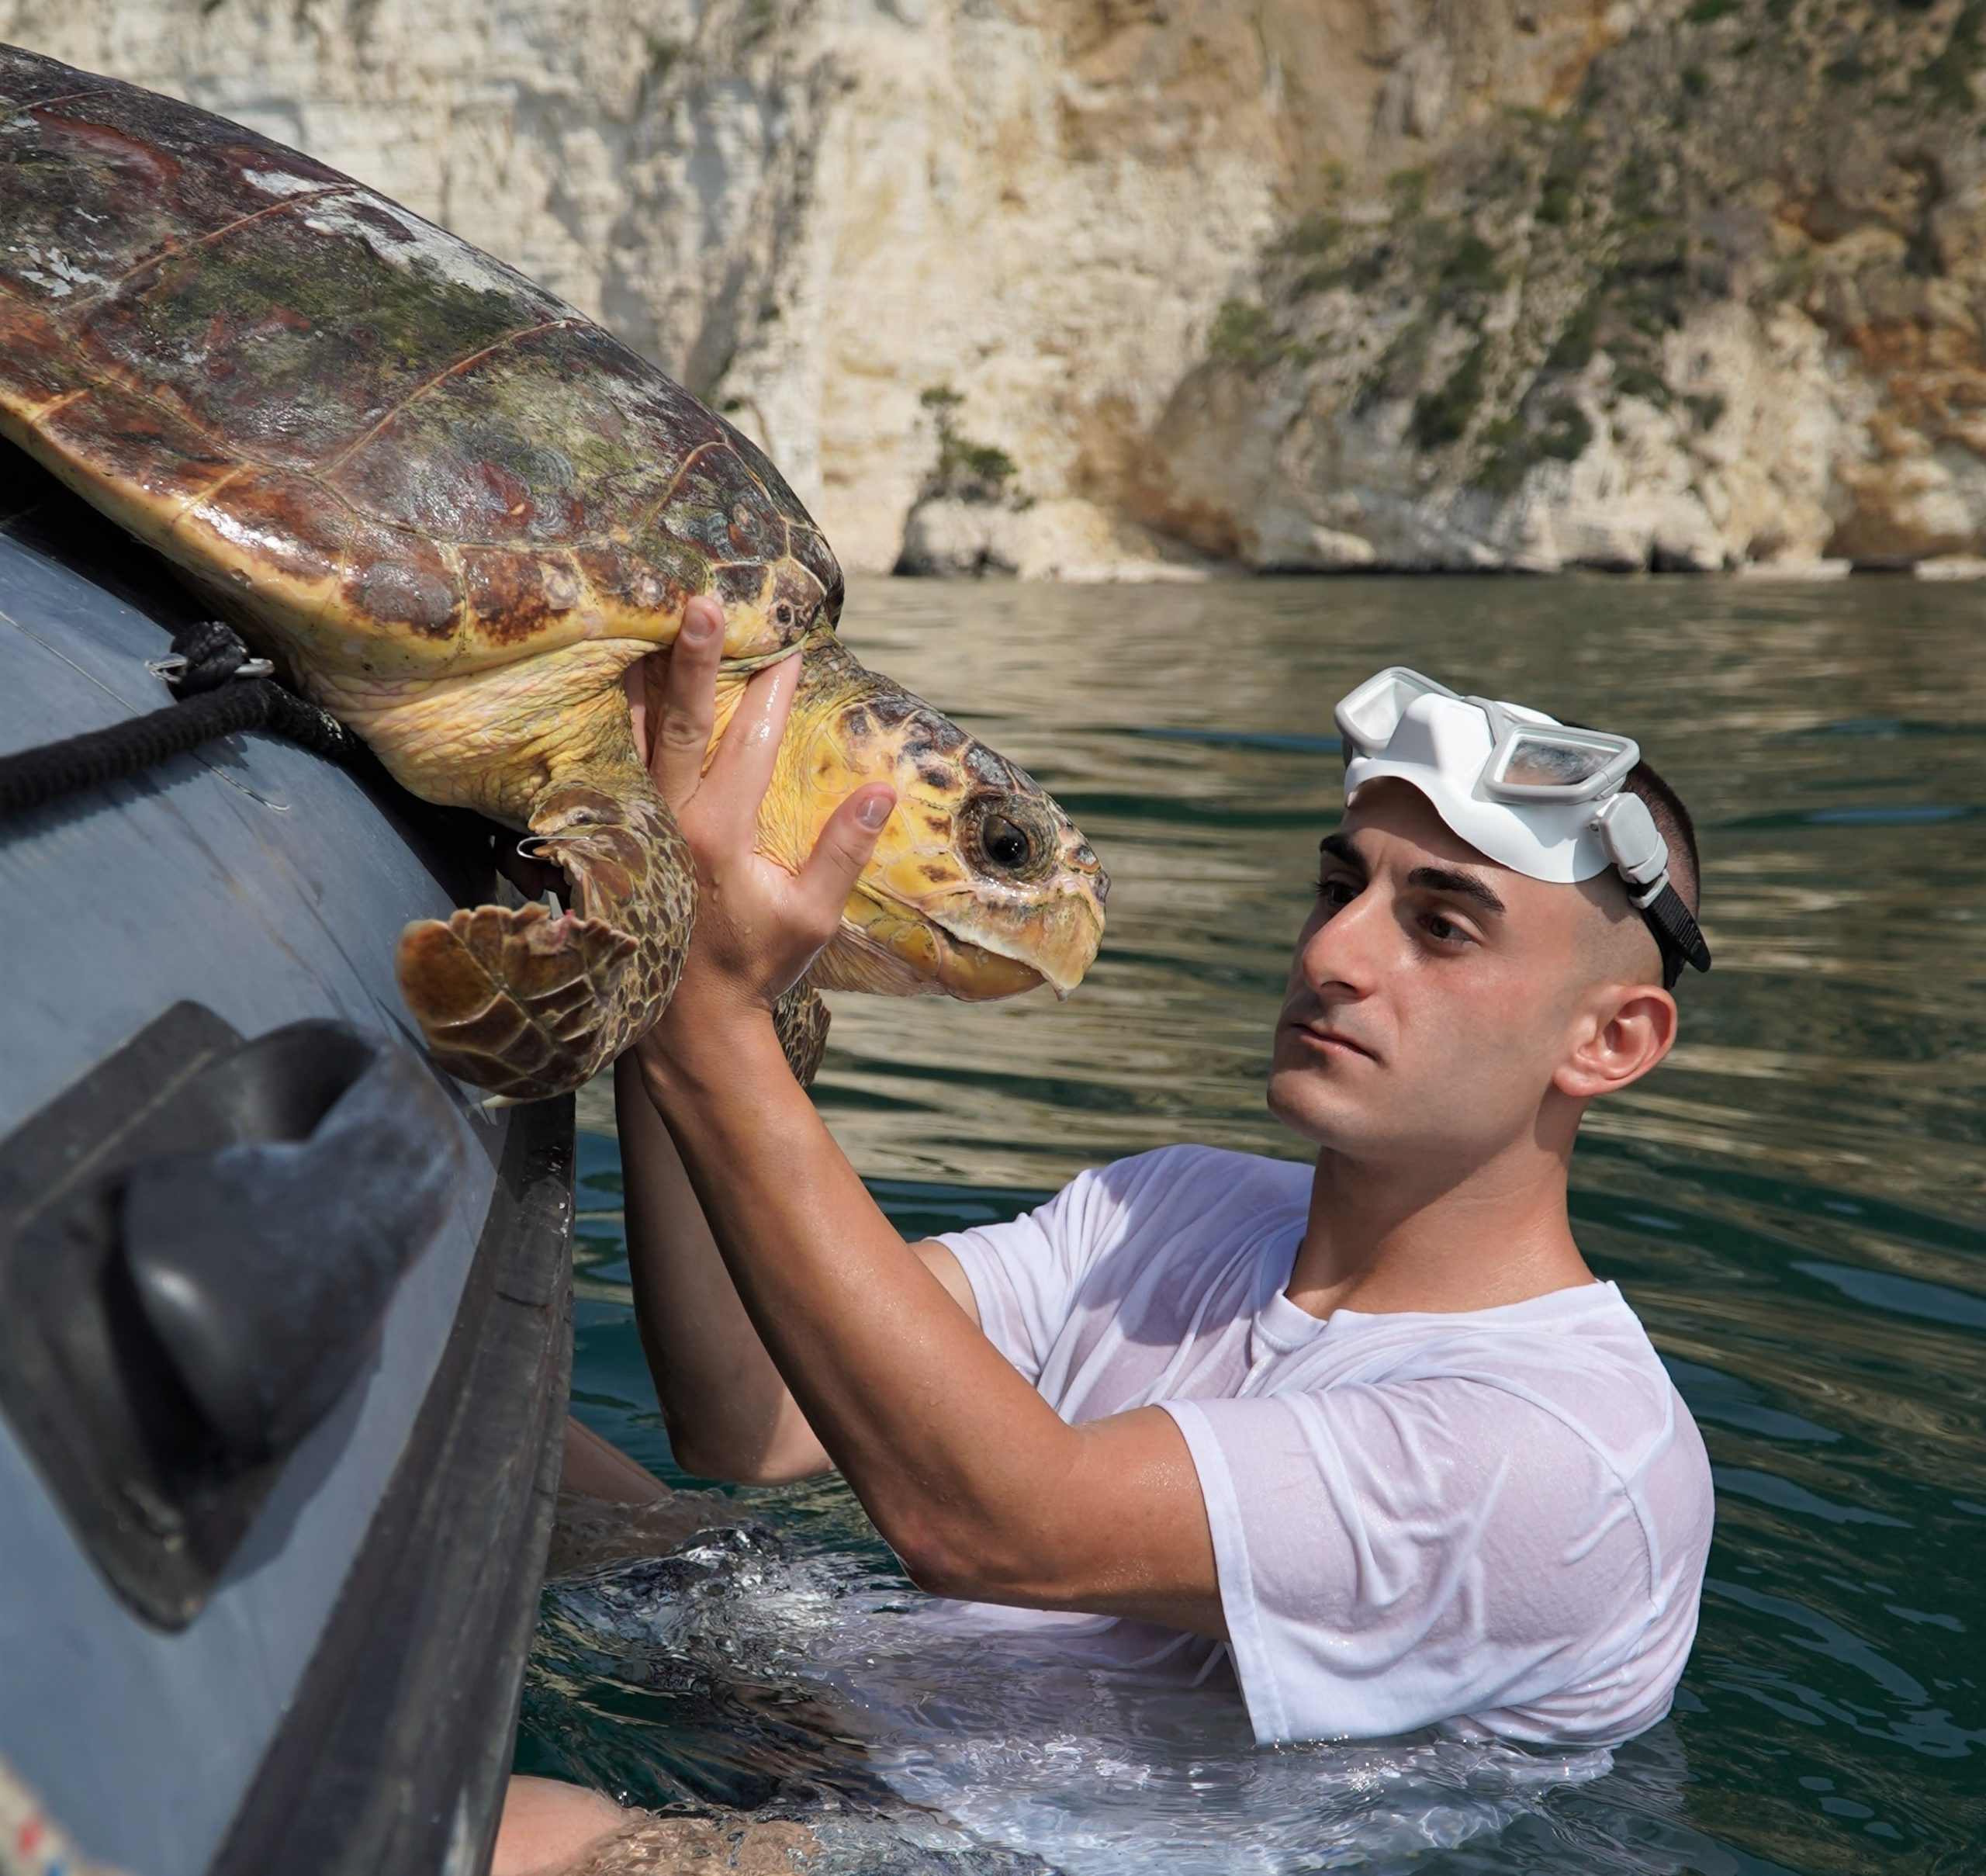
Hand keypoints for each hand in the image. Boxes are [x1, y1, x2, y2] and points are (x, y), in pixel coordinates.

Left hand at [626, 595, 894, 1028]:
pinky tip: (626, 682)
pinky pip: (617, 759)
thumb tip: (882, 791)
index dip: (774, 692)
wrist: (687, 1017)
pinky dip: (623, 718)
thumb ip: (842, 851)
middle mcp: (670, 818)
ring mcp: (638, 821)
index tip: (791, 649)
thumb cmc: (755, 965)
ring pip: (636, 732)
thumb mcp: (812, 917)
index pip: (751, 743)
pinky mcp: (620, 830)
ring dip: (648, 675)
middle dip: (695, 657)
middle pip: (681, 720)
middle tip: (699, 601)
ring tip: (648, 621)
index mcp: (719, 834)